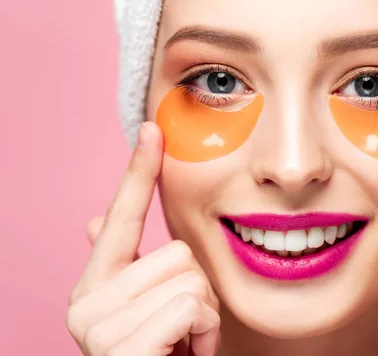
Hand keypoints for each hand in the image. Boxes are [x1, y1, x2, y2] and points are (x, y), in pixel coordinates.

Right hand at [66, 122, 219, 355]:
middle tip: (185, 330)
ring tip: (185, 344)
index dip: (139, 172)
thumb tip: (95, 222)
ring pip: (190, 278)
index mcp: (97, 285)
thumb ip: (127, 268)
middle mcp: (87, 301)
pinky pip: (189, 307)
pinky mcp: (118, 349)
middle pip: (180, 253)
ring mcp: (97, 327)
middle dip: (199, 293)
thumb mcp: (155, 310)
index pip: (123, 216)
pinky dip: (204, 333)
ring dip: (205, 316)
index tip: (152, 129)